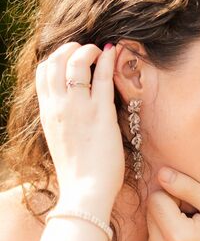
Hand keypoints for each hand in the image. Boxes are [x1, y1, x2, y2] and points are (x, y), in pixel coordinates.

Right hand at [35, 42, 123, 210]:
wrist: (85, 191)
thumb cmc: (78, 171)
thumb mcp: (60, 140)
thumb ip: (63, 120)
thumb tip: (72, 107)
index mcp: (47, 114)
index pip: (43, 74)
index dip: (56, 58)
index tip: (69, 56)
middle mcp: (59, 107)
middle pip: (56, 62)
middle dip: (70, 48)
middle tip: (85, 49)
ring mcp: (79, 109)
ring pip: (77, 64)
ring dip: (89, 51)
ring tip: (100, 51)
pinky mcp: (101, 114)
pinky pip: (103, 78)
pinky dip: (108, 61)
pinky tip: (114, 54)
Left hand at [146, 168, 199, 240]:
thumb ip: (189, 187)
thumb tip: (161, 174)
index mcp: (178, 237)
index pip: (155, 200)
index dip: (175, 198)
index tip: (193, 209)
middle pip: (150, 216)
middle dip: (168, 213)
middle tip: (193, 223)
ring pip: (149, 233)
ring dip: (166, 231)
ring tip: (190, 239)